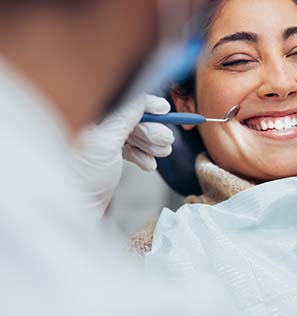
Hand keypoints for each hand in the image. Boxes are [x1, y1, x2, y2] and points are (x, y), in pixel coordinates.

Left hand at [72, 95, 173, 214]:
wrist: (76, 209)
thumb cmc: (81, 179)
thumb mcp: (105, 142)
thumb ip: (124, 116)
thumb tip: (142, 98)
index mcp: (87, 115)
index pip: (122, 101)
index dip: (145, 104)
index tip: (164, 109)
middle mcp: (93, 125)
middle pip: (132, 118)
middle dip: (152, 130)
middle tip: (165, 140)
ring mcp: (101, 141)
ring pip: (134, 134)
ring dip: (151, 144)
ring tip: (161, 153)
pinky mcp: (107, 157)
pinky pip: (130, 149)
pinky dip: (142, 155)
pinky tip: (148, 164)